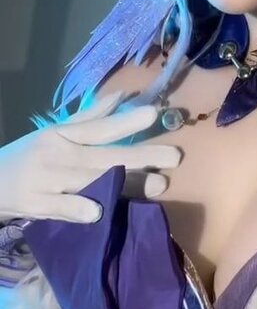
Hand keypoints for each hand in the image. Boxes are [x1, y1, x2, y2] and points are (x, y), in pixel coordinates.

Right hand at [0, 91, 181, 224]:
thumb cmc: (30, 156)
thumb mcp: (55, 132)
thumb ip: (90, 117)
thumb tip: (122, 96)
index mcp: (62, 134)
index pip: (99, 126)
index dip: (126, 120)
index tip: (155, 114)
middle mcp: (57, 154)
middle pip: (103, 155)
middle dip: (140, 156)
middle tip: (174, 156)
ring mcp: (46, 180)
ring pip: (89, 181)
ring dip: (123, 183)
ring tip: (159, 184)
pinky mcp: (36, 204)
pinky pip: (60, 208)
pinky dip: (77, 209)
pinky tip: (98, 212)